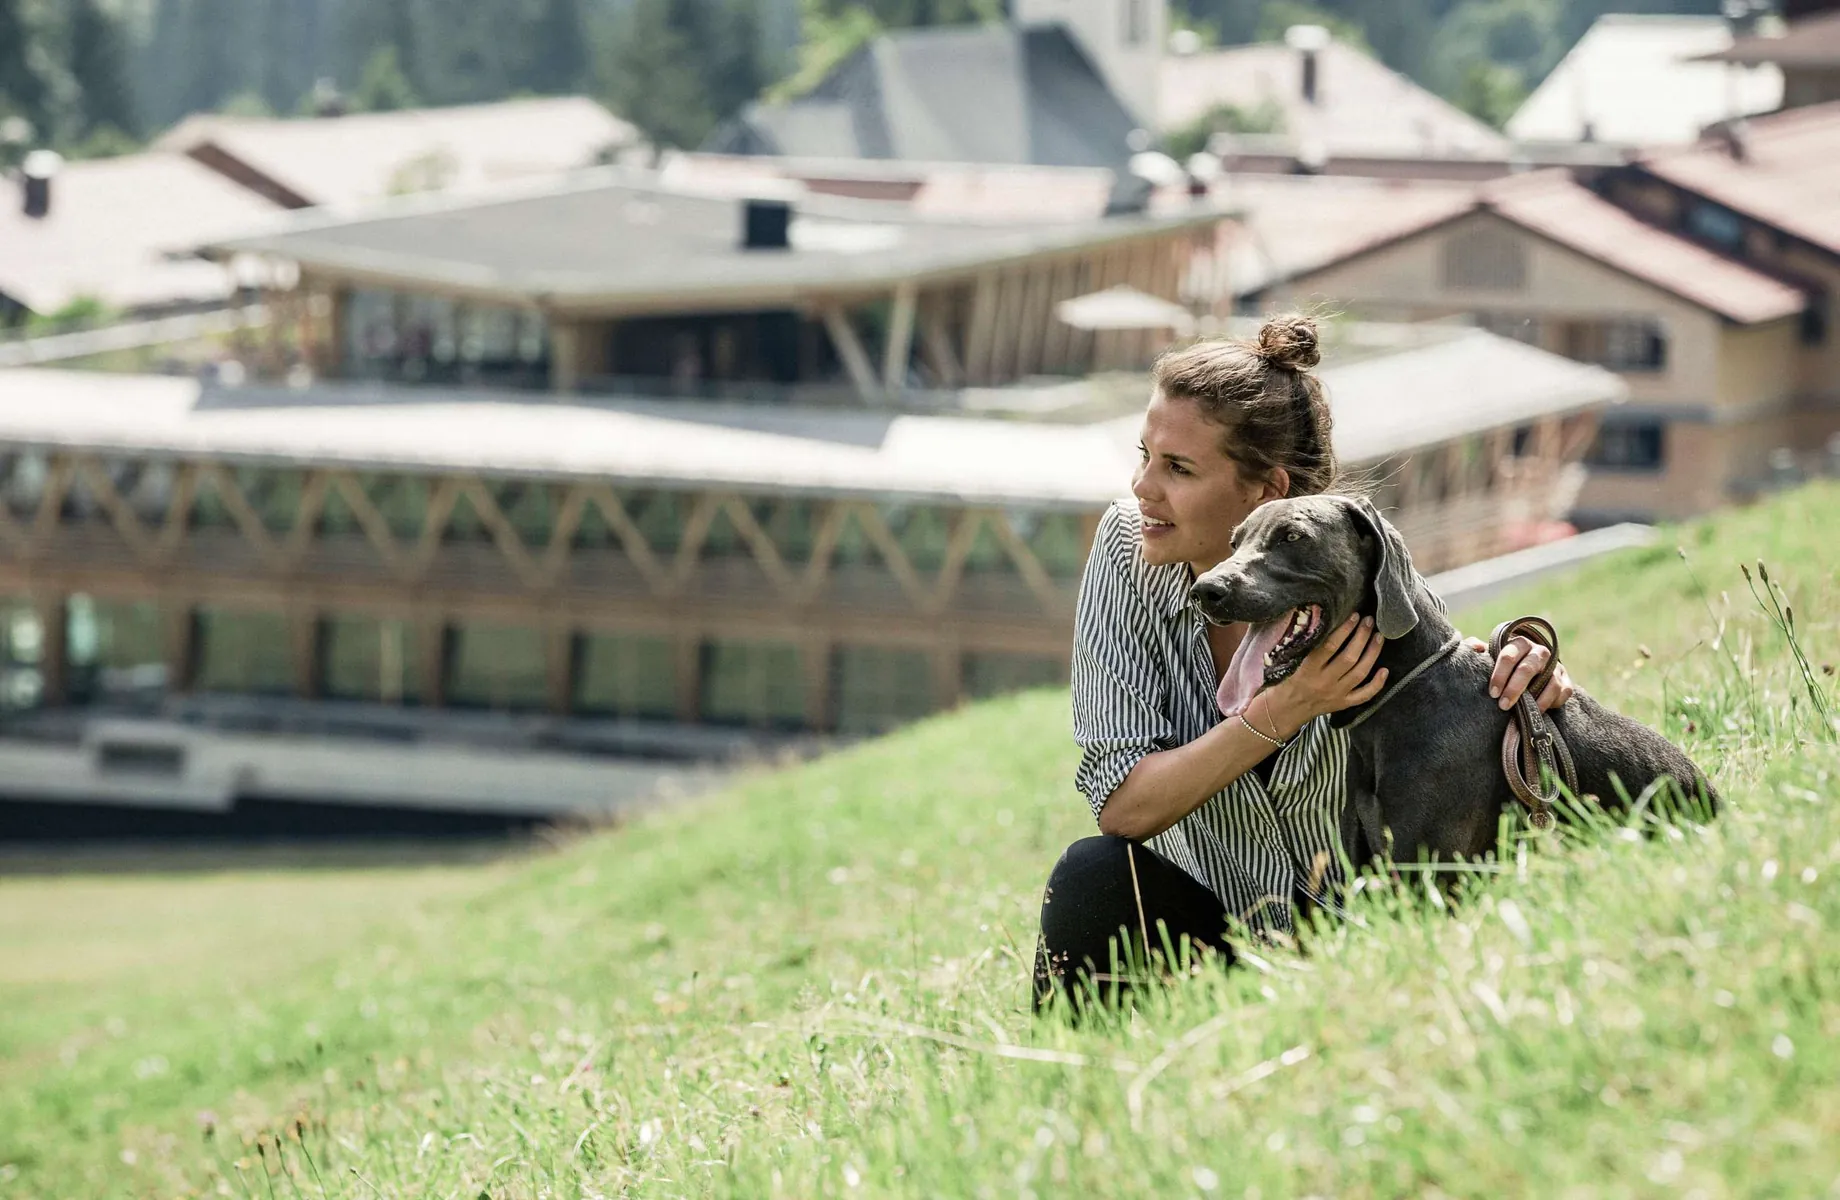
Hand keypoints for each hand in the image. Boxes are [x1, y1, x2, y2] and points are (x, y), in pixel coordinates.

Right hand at [1264, 613, 1387, 729]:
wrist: (1284, 710)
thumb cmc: (1286, 680)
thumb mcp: (1291, 661)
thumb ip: (1307, 645)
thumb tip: (1323, 619)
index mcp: (1308, 669)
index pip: (1330, 646)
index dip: (1344, 629)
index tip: (1354, 616)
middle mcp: (1324, 682)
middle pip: (1349, 658)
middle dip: (1362, 637)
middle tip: (1369, 621)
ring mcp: (1336, 694)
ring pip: (1360, 673)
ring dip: (1372, 653)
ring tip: (1378, 637)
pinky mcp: (1342, 704)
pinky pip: (1363, 695)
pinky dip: (1377, 684)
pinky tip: (1385, 670)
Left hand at [1465, 635, 1574, 710]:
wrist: (1532, 669)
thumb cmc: (1505, 664)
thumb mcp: (1491, 654)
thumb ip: (1478, 649)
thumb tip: (1475, 648)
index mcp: (1520, 643)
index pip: (1508, 656)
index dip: (1499, 675)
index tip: (1492, 693)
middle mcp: (1540, 652)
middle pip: (1527, 669)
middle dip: (1514, 689)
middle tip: (1503, 705)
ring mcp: (1556, 667)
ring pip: (1549, 683)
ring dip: (1535, 700)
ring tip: (1522, 714)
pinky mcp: (1566, 681)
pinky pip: (1562, 693)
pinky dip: (1551, 703)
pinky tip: (1538, 712)